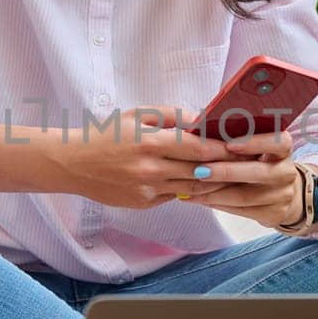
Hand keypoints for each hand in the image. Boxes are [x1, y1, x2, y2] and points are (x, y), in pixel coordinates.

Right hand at [57, 105, 238, 209]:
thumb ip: (171, 115)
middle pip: (200, 171)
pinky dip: (188, 189)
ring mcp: (148, 190)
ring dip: (212, 181)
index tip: (240, 145)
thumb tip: (201, 119)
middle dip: (225, 166)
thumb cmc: (106, 135)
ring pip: (191, 188)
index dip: (223, 148)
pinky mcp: (144, 203)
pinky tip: (199, 181)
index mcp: (151, 143)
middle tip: (244, 161)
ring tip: (229, 173)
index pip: (198, 148)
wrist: (73, 164)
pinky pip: (175, 196)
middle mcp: (151, 169)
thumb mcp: (137, 115)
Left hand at [180, 129, 304, 228]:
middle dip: (225, 172)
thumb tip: (197, 126)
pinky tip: (199, 199)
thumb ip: (233, 135)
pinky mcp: (274, 214)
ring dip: (214, 193)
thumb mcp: (253, 145)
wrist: (280, 191)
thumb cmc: (256, 160)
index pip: (278, 141)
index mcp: (283, 148)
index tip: (229, 144)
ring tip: (190, 189)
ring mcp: (282, 195)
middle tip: (198, 170)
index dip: (255, 142)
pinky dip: (217, 204)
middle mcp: (286, 171)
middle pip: (257, 172)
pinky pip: (241, 211)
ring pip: (245, 196)